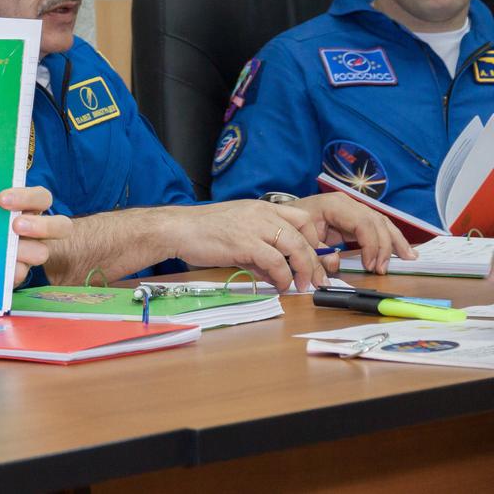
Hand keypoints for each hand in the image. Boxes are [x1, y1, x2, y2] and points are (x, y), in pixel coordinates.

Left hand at [1, 186, 70, 286]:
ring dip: (26, 251)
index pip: (41, 197)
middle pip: (60, 225)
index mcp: (29, 207)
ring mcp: (31, 251)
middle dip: (40, 225)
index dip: (26, 197)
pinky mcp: (18, 271)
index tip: (1, 199)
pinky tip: (1, 270)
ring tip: (9, 251)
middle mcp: (36, 228)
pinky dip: (12, 272)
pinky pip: (20, 273)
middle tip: (16, 226)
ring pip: (42, 253)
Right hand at [164, 200, 329, 290]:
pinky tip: (279, 286)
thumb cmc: (202, 231)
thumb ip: (258, 250)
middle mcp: (262, 214)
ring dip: (303, 270)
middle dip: (314, 261)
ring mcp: (255, 227)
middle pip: (303, 234)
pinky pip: (275, 262)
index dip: (314, 241)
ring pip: (295, 247)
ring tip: (301, 286)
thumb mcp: (237, 235)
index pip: (302, 219)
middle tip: (316, 280)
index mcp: (262, 208)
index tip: (314, 260)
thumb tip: (273, 272)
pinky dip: (282, 277)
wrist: (178, 229)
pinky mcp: (245, 243)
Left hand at [285, 193, 415, 273]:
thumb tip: (335, 264)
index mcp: (334, 205)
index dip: (371, 245)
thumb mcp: (300, 236)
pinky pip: (379, 227)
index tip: (370, 266)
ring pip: (382, 223)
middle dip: (384, 247)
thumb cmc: (292, 223)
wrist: (285, 215)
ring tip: (409, 258)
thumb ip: (317, 251)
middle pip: (376, 222)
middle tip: (383, 269)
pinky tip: (405, 251)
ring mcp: (354, 210)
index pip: (363, 223)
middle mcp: (348, 204)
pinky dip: (391, 239)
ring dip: (396, 242)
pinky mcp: (357, 219)